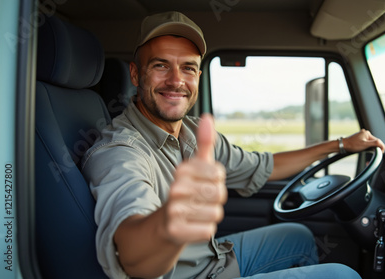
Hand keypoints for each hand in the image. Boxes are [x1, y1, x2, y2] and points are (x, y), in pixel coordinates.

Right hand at [163, 114, 226, 243]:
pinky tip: (192, 225)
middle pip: (219, 193)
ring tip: (196, 212)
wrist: (165, 223)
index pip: (219, 173)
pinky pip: (208, 230)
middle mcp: (176, 188)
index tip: (203, 182)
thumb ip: (204, 142)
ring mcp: (174, 210)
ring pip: (216, 213)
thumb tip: (208, 117)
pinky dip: (204, 230)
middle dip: (215, 199)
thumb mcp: (196, 166)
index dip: (217, 180)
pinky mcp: (176, 231)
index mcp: (182, 170)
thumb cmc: (187, 191)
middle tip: (200, 200)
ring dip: (210, 215)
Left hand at [342, 129, 384, 152]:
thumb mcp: (365, 145)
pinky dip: (367, 146)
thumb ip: (374, 143)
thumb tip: (382, 144)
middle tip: (374, 153)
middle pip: (375, 141)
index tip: (381, 152)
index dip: (381, 147)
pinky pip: (367, 143)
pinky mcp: (360, 139)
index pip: (378, 140)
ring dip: (371, 147)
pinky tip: (364, 149)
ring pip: (371, 143)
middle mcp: (365, 133)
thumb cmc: (352, 145)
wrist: (343, 145)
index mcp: (367, 133)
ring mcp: (362, 135)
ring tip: (368, 151)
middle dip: (375, 147)